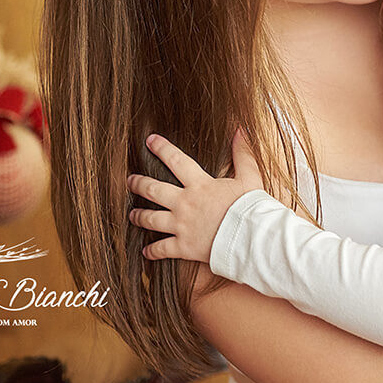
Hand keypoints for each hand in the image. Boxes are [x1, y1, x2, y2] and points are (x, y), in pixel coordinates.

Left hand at [127, 131, 263, 261]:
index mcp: (199, 185)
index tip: (150, 140)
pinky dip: (152, 251)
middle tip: (130, 181)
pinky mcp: (183, 247)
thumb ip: (243, 154)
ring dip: (139, 216)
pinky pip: (162, 249)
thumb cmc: (251, 208)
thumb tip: (240, 131)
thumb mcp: (250, 177)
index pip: (176, 160)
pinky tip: (146, 252)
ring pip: (151, 219)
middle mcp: (185, 203)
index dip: (161, 148)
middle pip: (154, 190)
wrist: (250, 237)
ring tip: (132, 215)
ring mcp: (182, 225)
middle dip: (139, 184)